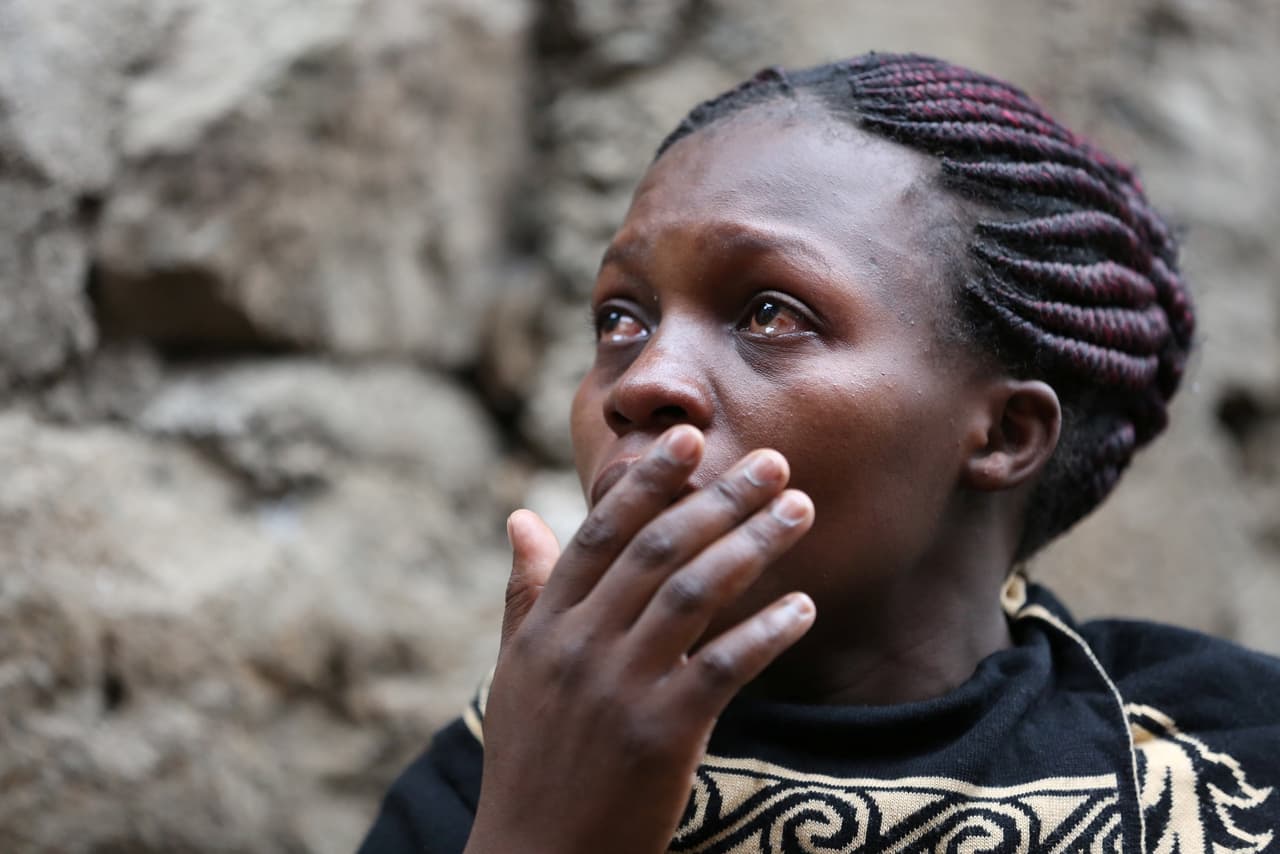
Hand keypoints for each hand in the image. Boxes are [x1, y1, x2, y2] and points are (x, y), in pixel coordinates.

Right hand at [464, 425, 815, 853]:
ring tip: (799, 510)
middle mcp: (579, 646)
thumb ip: (524, 590)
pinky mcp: (660, 735)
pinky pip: (721, 668)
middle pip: (658, 550)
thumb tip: (522, 515)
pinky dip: (764, 633)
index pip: (601, 533)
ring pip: (692, 594)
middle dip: (719, 499)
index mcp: (546, 625)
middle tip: (775, 463)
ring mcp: (619, 689)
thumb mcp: (515, 670)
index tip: (690, 437)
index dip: (648, 482)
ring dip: (752, 546)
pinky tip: (803, 607)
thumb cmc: (531, 761)